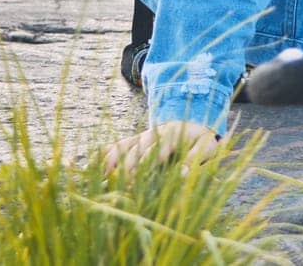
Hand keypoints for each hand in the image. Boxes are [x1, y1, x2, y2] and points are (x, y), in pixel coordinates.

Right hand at [102, 120, 217, 173]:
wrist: (195, 118)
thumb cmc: (202, 138)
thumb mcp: (206, 147)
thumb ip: (194, 159)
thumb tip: (181, 174)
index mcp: (172, 135)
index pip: (156, 150)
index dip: (145, 164)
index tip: (136, 181)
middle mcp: (155, 134)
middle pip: (137, 149)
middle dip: (128, 166)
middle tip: (120, 184)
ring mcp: (144, 136)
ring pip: (125, 145)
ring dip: (114, 159)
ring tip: (103, 175)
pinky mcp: (138, 139)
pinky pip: (120, 144)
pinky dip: (107, 152)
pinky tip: (95, 164)